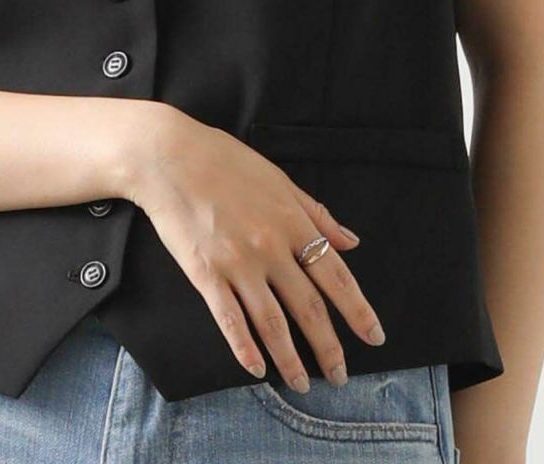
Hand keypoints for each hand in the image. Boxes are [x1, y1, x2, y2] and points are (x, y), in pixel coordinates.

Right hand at [126, 107, 385, 386]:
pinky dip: (245, 348)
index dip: (358, 310)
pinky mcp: (205, 273)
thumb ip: (316, 213)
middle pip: (309, 308)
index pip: (336, 276)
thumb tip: (351, 241)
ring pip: (273, 323)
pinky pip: (230, 319)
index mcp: (292, 222)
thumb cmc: (225, 161)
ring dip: (290, 359)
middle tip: (340, 376)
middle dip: (329, 348)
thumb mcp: (279, 180)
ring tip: (302, 385)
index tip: (374, 336)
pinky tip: (256, 369)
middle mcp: (271, 246)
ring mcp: (237, 263)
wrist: (170, 157)